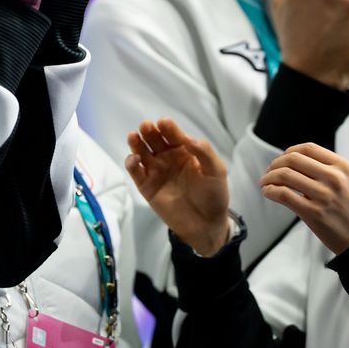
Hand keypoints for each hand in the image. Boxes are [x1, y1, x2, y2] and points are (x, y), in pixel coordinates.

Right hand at [124, 117, 231, 255]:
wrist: (206, 224)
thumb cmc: (214, 195)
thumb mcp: (216, 171)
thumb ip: (205, 152)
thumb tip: (188, 138)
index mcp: (184, 150)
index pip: (173, 135)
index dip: (168, 128)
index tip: (163, 122)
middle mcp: (167, 157)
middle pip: (154, 140)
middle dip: (149, 131)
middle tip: (146, 126)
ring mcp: (156, 171)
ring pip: (142, 152)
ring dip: (136, 143)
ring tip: (133, 136)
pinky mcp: (146, 187)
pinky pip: (136, 172)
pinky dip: (131, 164)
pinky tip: (134, 158)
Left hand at [259, 143, 348, 254]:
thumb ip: (328, 168)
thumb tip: (295, 160)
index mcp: (343, 167)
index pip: (308, 148)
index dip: (289, 151)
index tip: (282, 160)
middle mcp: (334, 178)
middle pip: (293, 159)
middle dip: (275, 164)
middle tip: (269, 172)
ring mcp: (323, 195)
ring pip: (285, 175)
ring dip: (269, 177)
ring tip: (264, 182)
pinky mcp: (313, 213)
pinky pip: (283, 195)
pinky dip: (270, 191)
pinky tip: (268, 192)